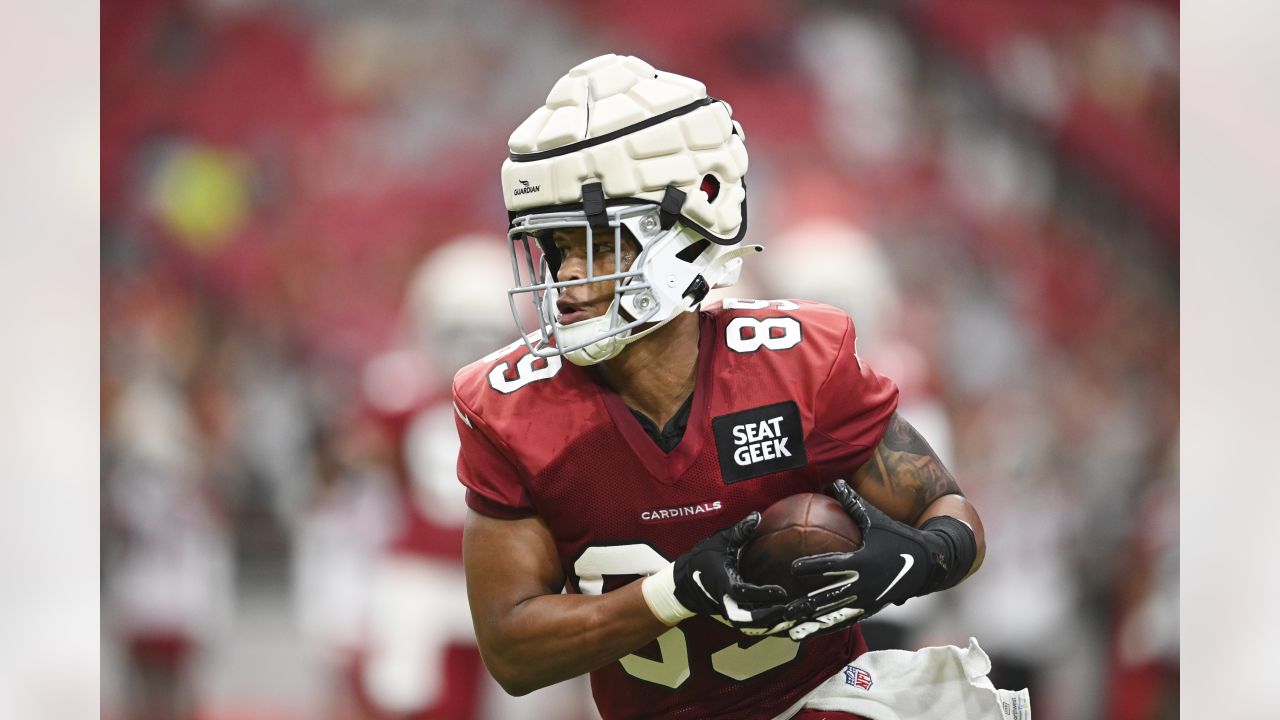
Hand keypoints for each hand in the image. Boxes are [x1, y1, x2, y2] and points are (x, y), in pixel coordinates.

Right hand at [641, 513, 795, 633]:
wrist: (684, 581)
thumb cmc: (703, 559)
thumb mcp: (720, 542)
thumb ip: (739, 532)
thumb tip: (757, 517)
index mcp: (722, 582)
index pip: (742, 593)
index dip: (762, 594)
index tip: (781, 592)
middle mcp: (725, 600)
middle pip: (746, 619)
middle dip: (769, 618)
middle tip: (790, 611)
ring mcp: (728, 611)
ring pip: (749, 626)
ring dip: (770, 625)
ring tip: (793, 619)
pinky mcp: (733, 616)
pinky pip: (750, 626)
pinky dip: (767, 626)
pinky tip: (784, 621)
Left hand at [785, 480, 946, 639]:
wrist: (929, 562)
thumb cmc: (898, 536)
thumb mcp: (876, 519)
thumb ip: (853, 502)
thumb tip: (834, 481)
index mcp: (862, 562)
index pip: (832, 565)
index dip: (812, 565)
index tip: (792, 567)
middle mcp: (864, 584)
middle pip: (830, 597)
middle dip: (807, 605)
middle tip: (784, 609)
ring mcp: (868, 600)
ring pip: (835, 616)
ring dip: (813, 624)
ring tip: (791, 631)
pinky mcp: (872, 609)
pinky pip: (846, 621)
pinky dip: (828, 627)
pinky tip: (810, 633)